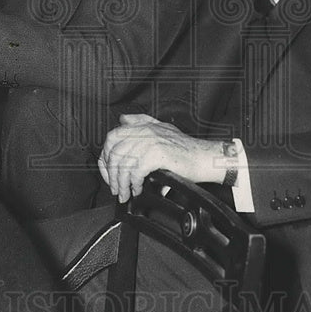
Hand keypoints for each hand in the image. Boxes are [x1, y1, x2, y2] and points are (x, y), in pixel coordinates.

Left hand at [98, 114, 222, 202]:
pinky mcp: (158, 155)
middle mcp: (145, 132)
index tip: (108, 172)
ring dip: (122, 183)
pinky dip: (135, 184)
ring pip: (124, 164)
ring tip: (125, 193)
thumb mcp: (162, 128)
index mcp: (143, 126)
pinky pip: (136, 172)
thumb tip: (123, 119)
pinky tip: (139, 189)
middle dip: (111, 174)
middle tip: (116, 187)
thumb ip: (141, 121)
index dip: (106, 157)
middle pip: (114, 152)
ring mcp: (151, 142)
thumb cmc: (185, 148)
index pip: (112, 137)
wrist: (204, 157)